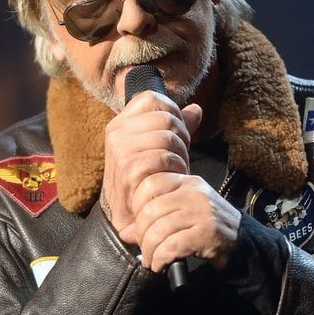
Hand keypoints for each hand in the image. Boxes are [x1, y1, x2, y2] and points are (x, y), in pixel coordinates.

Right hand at [101, 90, 201, 232]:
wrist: (128, 215)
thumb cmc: (145, 179)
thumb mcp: (158, 148)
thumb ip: (175, 128)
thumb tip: (196, 109)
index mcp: (121, 123)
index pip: (153, 99)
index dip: (173, 112)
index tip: (176, 134)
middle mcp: (117, 133)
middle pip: (166, 117)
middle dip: (182, 136)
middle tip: (181, 156)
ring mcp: (121, 151)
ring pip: (167, 135)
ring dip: (181, 154)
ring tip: (177, 167)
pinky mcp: (129, 169)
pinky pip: (163, 156)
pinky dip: (175, 167)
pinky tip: (173, 177)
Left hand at [119, 173, 240, 272]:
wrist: (245, 245)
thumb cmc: (210, 229)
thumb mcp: (184, 215)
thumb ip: (156, 218)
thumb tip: (125, 232)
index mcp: (188, 182)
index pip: (150, 183)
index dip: (137, 206)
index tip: (140, 225)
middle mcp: (195, 193)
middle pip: (150, 210)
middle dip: (141, 235)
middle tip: (144, 249)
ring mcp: (203, 212)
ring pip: (158, 230)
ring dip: (150, 251)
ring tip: (152, 261)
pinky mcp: (207, 233)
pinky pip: (171, 246)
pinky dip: (160, 259)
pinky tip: (161, 265)